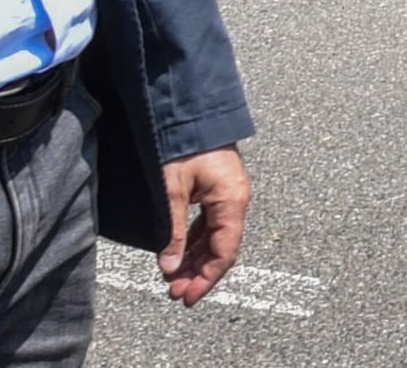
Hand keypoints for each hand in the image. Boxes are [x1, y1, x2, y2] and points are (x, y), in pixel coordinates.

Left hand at [158, 146, 251, 305]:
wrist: (191, 110)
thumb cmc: (184, 144)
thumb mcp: (173, 190)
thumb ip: (173, 231)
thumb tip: (170, 267)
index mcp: (232, 201)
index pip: (223, 253)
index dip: (206, 279)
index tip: (186, 297)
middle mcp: (236, 200)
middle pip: (221, 249)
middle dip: (198, 273)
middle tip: (174, 292)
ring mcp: (229, 195)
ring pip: (215, 238)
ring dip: (195, 259)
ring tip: (174, 278)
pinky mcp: (218, 190)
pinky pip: (210, 224)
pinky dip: (195, 242)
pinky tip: (180, 253)